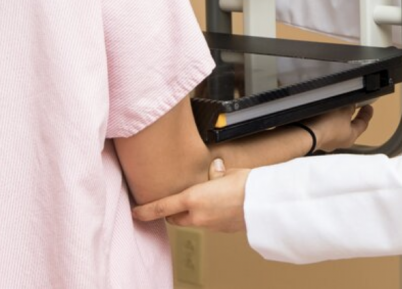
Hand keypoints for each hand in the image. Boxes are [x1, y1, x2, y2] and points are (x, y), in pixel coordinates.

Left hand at [133, 159, 248, 231]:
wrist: (266, 205)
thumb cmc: (248, 185)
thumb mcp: (229, 172)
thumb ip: (217, 173)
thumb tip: (216, 170)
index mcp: (194, 199)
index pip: (162, 207)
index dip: (146, 211)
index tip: (136, 212)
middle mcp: (198, 215)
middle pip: (175, 218)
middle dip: (171, 212)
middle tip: (172, 202)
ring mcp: (210, 226)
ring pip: (192, 221)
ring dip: (191, 214)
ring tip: (203, 199)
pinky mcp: (221, 231)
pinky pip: (207, 223)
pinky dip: (207, 216)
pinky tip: (219, 206)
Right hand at [306, 103, 373, 151]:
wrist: (306, 134)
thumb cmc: (328, 125)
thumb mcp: (344, 111)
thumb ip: (350, 107)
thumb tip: (351, 106)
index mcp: (351, 137)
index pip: (363, 124)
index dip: (367, 114)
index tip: (369, 107)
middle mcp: (340, 142)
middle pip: (349, 127)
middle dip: (350, 115)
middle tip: (352, 105)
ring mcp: (327, 141)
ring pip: (335, 127)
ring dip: (336, 117)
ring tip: (334, 105)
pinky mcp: (315, 138)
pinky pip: (323, 127)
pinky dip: (325, 120)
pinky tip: (321, 112)